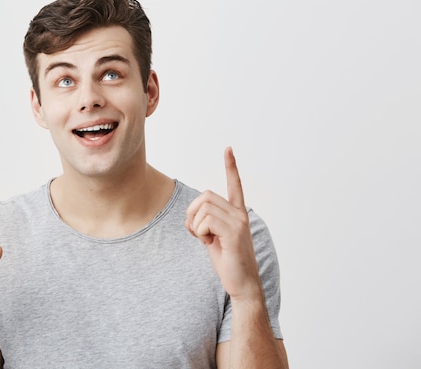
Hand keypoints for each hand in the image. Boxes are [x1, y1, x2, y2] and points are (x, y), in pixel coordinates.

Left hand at [185, 147, 261, 299]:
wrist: (242, 284)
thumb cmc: (227, 262)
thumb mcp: (214, 238)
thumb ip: (207, 222)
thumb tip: (194, 216)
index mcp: (237, 213)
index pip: (234, 185)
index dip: (231, 167)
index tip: (228, 149)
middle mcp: (240, 214)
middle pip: (205, 196)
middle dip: (192, 213)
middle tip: (198, 233)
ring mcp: (238, 222)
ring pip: (203, 209)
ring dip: (196, 226)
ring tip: (206, 241)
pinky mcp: (234, 232)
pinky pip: (206, 221)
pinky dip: (200, 233)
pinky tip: (209, 244)